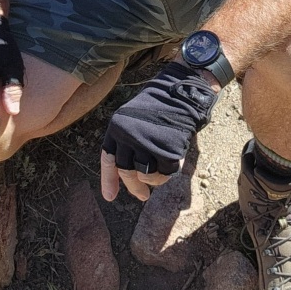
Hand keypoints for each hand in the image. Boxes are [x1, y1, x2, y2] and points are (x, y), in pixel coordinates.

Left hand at [100, 62, 216, 201]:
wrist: (181, 91)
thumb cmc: (159, 106)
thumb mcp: (133, 119)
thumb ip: (128, 144)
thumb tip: (131, 176)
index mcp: (116, 128)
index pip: (109, 159)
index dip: (109, 180)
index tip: (110, 197)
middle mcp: (127, 137)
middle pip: (127, 171)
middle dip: (134, 187)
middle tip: (142, 196)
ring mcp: (146, 144)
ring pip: (145, 176)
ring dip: (153, 179)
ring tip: (160, 171)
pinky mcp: (165, 150)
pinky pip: (164, 173)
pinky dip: (168, 172)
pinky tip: (172, 162)